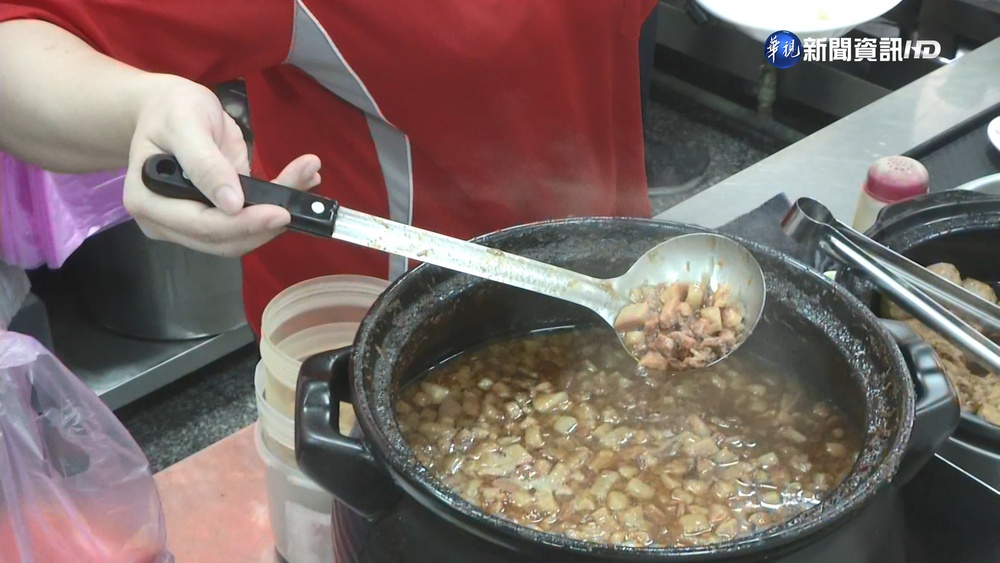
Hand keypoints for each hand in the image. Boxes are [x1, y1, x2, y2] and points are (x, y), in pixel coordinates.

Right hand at [122, 77, 320, 256]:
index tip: (280, 212)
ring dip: (277, 218)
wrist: (167, 108)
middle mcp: (165, 222)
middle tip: (303, 196)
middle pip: (224, 240)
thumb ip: (205, 163)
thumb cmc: (170, 110)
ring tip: (306, 179)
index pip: (201, 226)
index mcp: (147, 201)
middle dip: (267, 223)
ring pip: (241, 237)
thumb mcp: (185, 125)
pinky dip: (274, 209)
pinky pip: (246, 224)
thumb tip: (232, 203)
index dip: (243, 224)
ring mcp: (189, 225)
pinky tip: (299, 185)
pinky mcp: (213, 219)